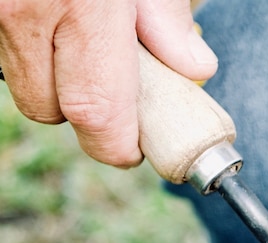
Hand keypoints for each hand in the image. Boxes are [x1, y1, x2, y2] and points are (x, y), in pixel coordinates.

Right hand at [0, 0, 217, 166]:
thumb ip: (166, 17)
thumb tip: (196, 69)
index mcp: (82, 6)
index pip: (97, 114)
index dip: (118, 145)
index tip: (136, 150)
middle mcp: (22, 11)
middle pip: (50, 110)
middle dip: (84, 113)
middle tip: (114, 90)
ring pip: (23, 82)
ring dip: (53, 79)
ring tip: (82, 43)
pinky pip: (4, 52)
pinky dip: (30, 47)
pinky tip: (53, 18)